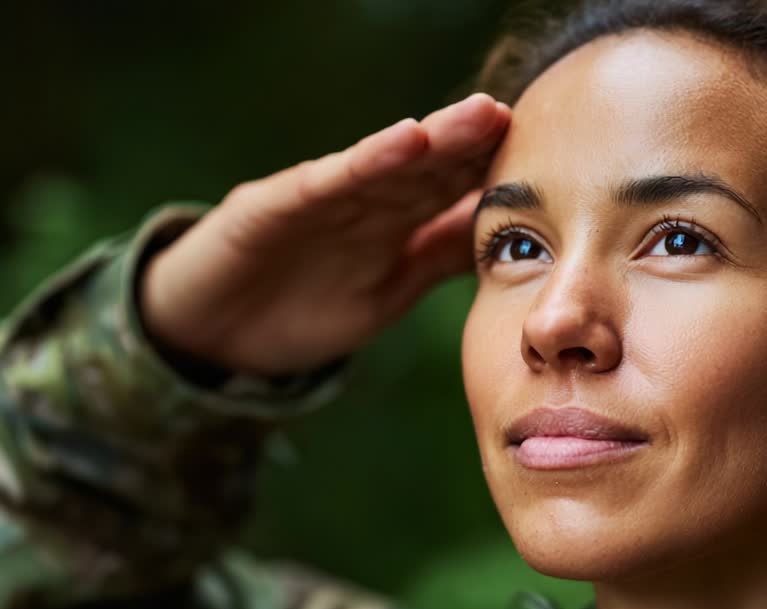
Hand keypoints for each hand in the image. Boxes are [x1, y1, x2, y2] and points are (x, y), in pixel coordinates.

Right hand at [140, 93, 509, 374]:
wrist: (210, 336)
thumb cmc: (302, 308)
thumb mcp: (389, 289)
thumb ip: (439, 256)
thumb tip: (509, 238)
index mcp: (393, 221)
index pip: (454, 189)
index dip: (497, 172)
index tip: (555, 157)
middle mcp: (363, 199)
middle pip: (430, 165)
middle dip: (477, 142)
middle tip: (527, 119)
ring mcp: (321, 197)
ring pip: (389, 162)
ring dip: (438, 137)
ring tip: (483, 115)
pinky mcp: (274, 203)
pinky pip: (329, 178)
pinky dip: (368, 159)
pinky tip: (406, 139)